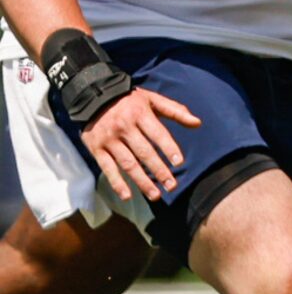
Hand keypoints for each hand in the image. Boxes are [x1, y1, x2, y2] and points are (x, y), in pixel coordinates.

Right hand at [82, 86, 202, 201]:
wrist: (92, 97)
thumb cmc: (129, 100)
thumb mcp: (152, 99)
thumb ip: (175, 110)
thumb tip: (198, 123)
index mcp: (140, 114)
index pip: (157, 134)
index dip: (168, 148)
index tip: (179, 163)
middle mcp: (124, 128)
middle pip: (144, 152)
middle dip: (159, 170)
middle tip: (172, 186)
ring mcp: (109, 140)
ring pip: (128, 164)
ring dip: (142, 181)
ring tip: (155, 195)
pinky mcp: (96, 149)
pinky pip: (107, 168)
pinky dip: (116, 183)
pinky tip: (127, 196)